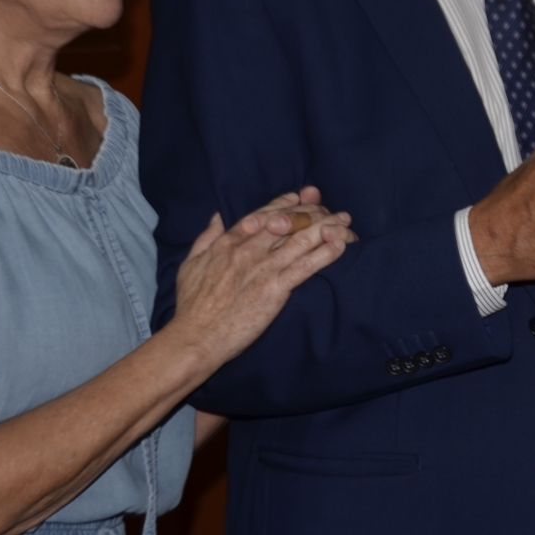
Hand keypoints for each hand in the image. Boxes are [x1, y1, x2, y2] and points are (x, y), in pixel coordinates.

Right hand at [170, 186, 353, 363]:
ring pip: (300, 240)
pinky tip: (340, 245)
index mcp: (228, 243)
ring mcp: (263, 269)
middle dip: (311, 211)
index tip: (299, 197)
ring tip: (344, 220)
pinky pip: (305, 267)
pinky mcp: (275, 290)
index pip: (262, 215)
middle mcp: (248, 251)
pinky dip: (325, 254)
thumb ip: (206, 238)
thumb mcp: (191, 264)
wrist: (196, 338)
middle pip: (286, 223)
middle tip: (329, 206)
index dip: (284, 204)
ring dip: (326, 227)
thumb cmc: (191, 307)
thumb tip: (218, 217)